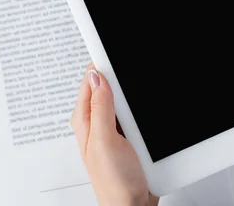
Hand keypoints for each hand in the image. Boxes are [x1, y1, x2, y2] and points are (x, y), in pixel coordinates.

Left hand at [71, 64, 158, 205]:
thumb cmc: (114, 183)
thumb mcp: (105, 141)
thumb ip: (100, 107)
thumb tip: (96, 76)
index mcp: (85, 120)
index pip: (91, 80)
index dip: (102, 64)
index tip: (113, 49)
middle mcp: (97, 123)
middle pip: (110, 87)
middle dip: (122, 79)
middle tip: (134, 68)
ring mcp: (114, 130)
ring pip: (126, 101)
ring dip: (134, 97)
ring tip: (142, 94)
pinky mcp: (129, 138)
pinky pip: (136, 116)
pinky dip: (142, 112)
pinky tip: (148, 113)